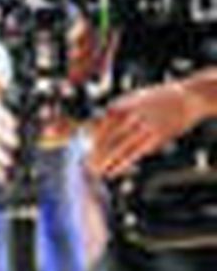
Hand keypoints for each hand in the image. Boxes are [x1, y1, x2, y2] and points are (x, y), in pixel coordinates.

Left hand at [86, 79, 202, 178]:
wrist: (185, 97)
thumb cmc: (154, 101)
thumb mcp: (131, 100)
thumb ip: (114, 114)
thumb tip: (94, 130)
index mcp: (119, 106)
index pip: (97, 128)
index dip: (89, 143)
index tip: (83, 154)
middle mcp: (128, 116)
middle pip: (105, 140)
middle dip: (94, 155)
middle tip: (86, 168)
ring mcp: (142, 126)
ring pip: (118, 149)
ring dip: (105, 162)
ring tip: (96, 173)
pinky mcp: (155, 137)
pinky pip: (134, 154)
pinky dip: (121, 164)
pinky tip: (112, 172)